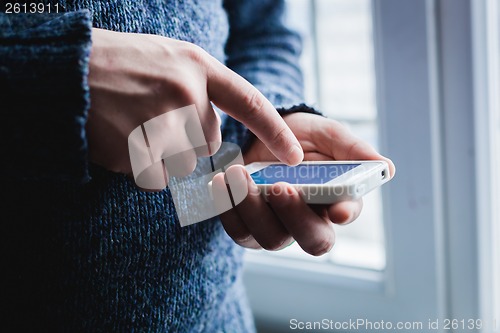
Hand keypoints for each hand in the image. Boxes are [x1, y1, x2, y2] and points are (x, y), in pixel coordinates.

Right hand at [85, 28, 302, 178]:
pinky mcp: (139, 151)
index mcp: (195, 66)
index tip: (295, 157)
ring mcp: (163, 122)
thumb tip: (213, 135)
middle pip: (207, 143)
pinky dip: (140, 167)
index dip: (274, 132)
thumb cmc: (114, 64)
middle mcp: (186, 93)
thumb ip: (195, 89)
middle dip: (184, 141)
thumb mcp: (163, 59)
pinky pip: (155, 177)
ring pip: (181, 164)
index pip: (250, 103)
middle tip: (148, 120)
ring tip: (128, 126)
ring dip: (160, 156)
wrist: (61, 71)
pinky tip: (118, 140)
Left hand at [213, 112, 394, 255]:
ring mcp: (278, 226)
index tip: (335, 208)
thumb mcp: (327, 134)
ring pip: (271, 239)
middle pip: (312, 240)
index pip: (346, 215)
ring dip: (253, 209)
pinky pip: (239, 231)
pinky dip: (229, 208)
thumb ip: (352, 149)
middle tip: (279, 187)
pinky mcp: (249, 226)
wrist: (261, 135)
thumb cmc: (300, 136)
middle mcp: (309, 219)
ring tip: (238, 174)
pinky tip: (221, 182)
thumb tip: (386, 166)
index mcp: (336, 198)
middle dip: (295, 216)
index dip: (343, 214)